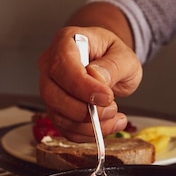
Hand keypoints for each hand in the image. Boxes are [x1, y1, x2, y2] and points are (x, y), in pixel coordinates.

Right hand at [38, 25, 141, 141]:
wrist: (110, 64)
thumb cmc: (113, 55)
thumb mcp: (124, 56)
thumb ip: (113, 65)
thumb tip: (97, 77)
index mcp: (66, 42)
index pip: (62, 65)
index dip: (82, 86)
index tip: (106, 97)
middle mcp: (51, 65)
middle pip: (52, 94)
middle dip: (83, 110)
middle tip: (111, 109)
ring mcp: (50, 88)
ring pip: (57, 115)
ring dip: (88, 125)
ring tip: (114, 117)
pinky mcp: (56, 108)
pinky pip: (65, 128)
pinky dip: (87, 133)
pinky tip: (107, 125)